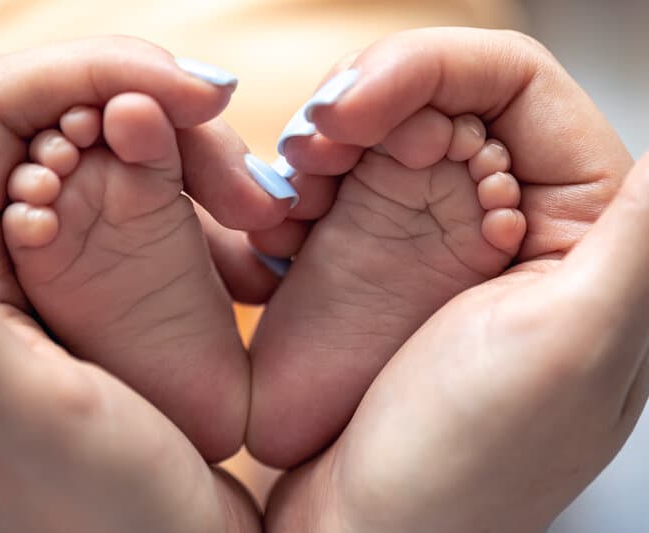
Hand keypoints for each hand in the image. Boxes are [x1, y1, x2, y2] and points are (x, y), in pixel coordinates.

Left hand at [0, 37, 268, 532]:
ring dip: (200, 164)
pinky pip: (153, 198)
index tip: (203, 93)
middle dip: (169, 122)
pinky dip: (210, 206)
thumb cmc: (96, 510)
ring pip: (120, 148)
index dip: (101, 71)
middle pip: (69, 113)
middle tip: (251, 186)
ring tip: (262, 222)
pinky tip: (252, 247)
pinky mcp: (98, 275)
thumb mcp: (14, 409)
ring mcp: (42, 257)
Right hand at [264, 29, 640, 532]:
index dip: (429, 69)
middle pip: (435, 94)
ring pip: (375, 135)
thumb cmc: (464, 466)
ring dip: (321, 144)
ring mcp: (429, 241)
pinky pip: (332, 189)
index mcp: (577, 227)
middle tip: (310, 147)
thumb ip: (632, 232)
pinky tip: (277, 227)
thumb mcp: (573, 344)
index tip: (356, 108)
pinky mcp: (369, 263)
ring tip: (288, 199)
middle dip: (361, 103)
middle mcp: (505, 222)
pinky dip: (295, 190)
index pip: (514, 84)